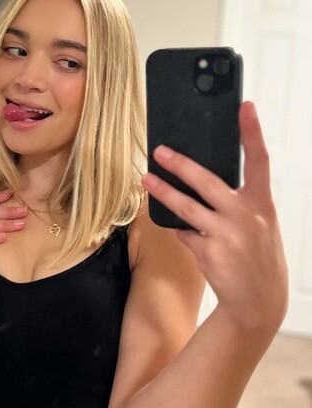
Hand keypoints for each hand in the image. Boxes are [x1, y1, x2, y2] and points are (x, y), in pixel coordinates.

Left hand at [141, 101, 287, 331]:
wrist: (258, 300)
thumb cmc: (257, 255)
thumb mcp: (260, 225)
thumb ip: (239, 203)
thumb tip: (202, 183)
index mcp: (262, 203)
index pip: (259, 161)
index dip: (252, 132)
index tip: (244, 106)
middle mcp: (246, 216)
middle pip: (207, 181)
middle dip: (181, 164)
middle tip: (160, 151)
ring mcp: (226, 235)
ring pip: (186, 207)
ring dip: (163, 192)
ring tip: (146, 180)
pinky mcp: (208, 253)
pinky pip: (185, 234)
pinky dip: (183, 233)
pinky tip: (191, 238)